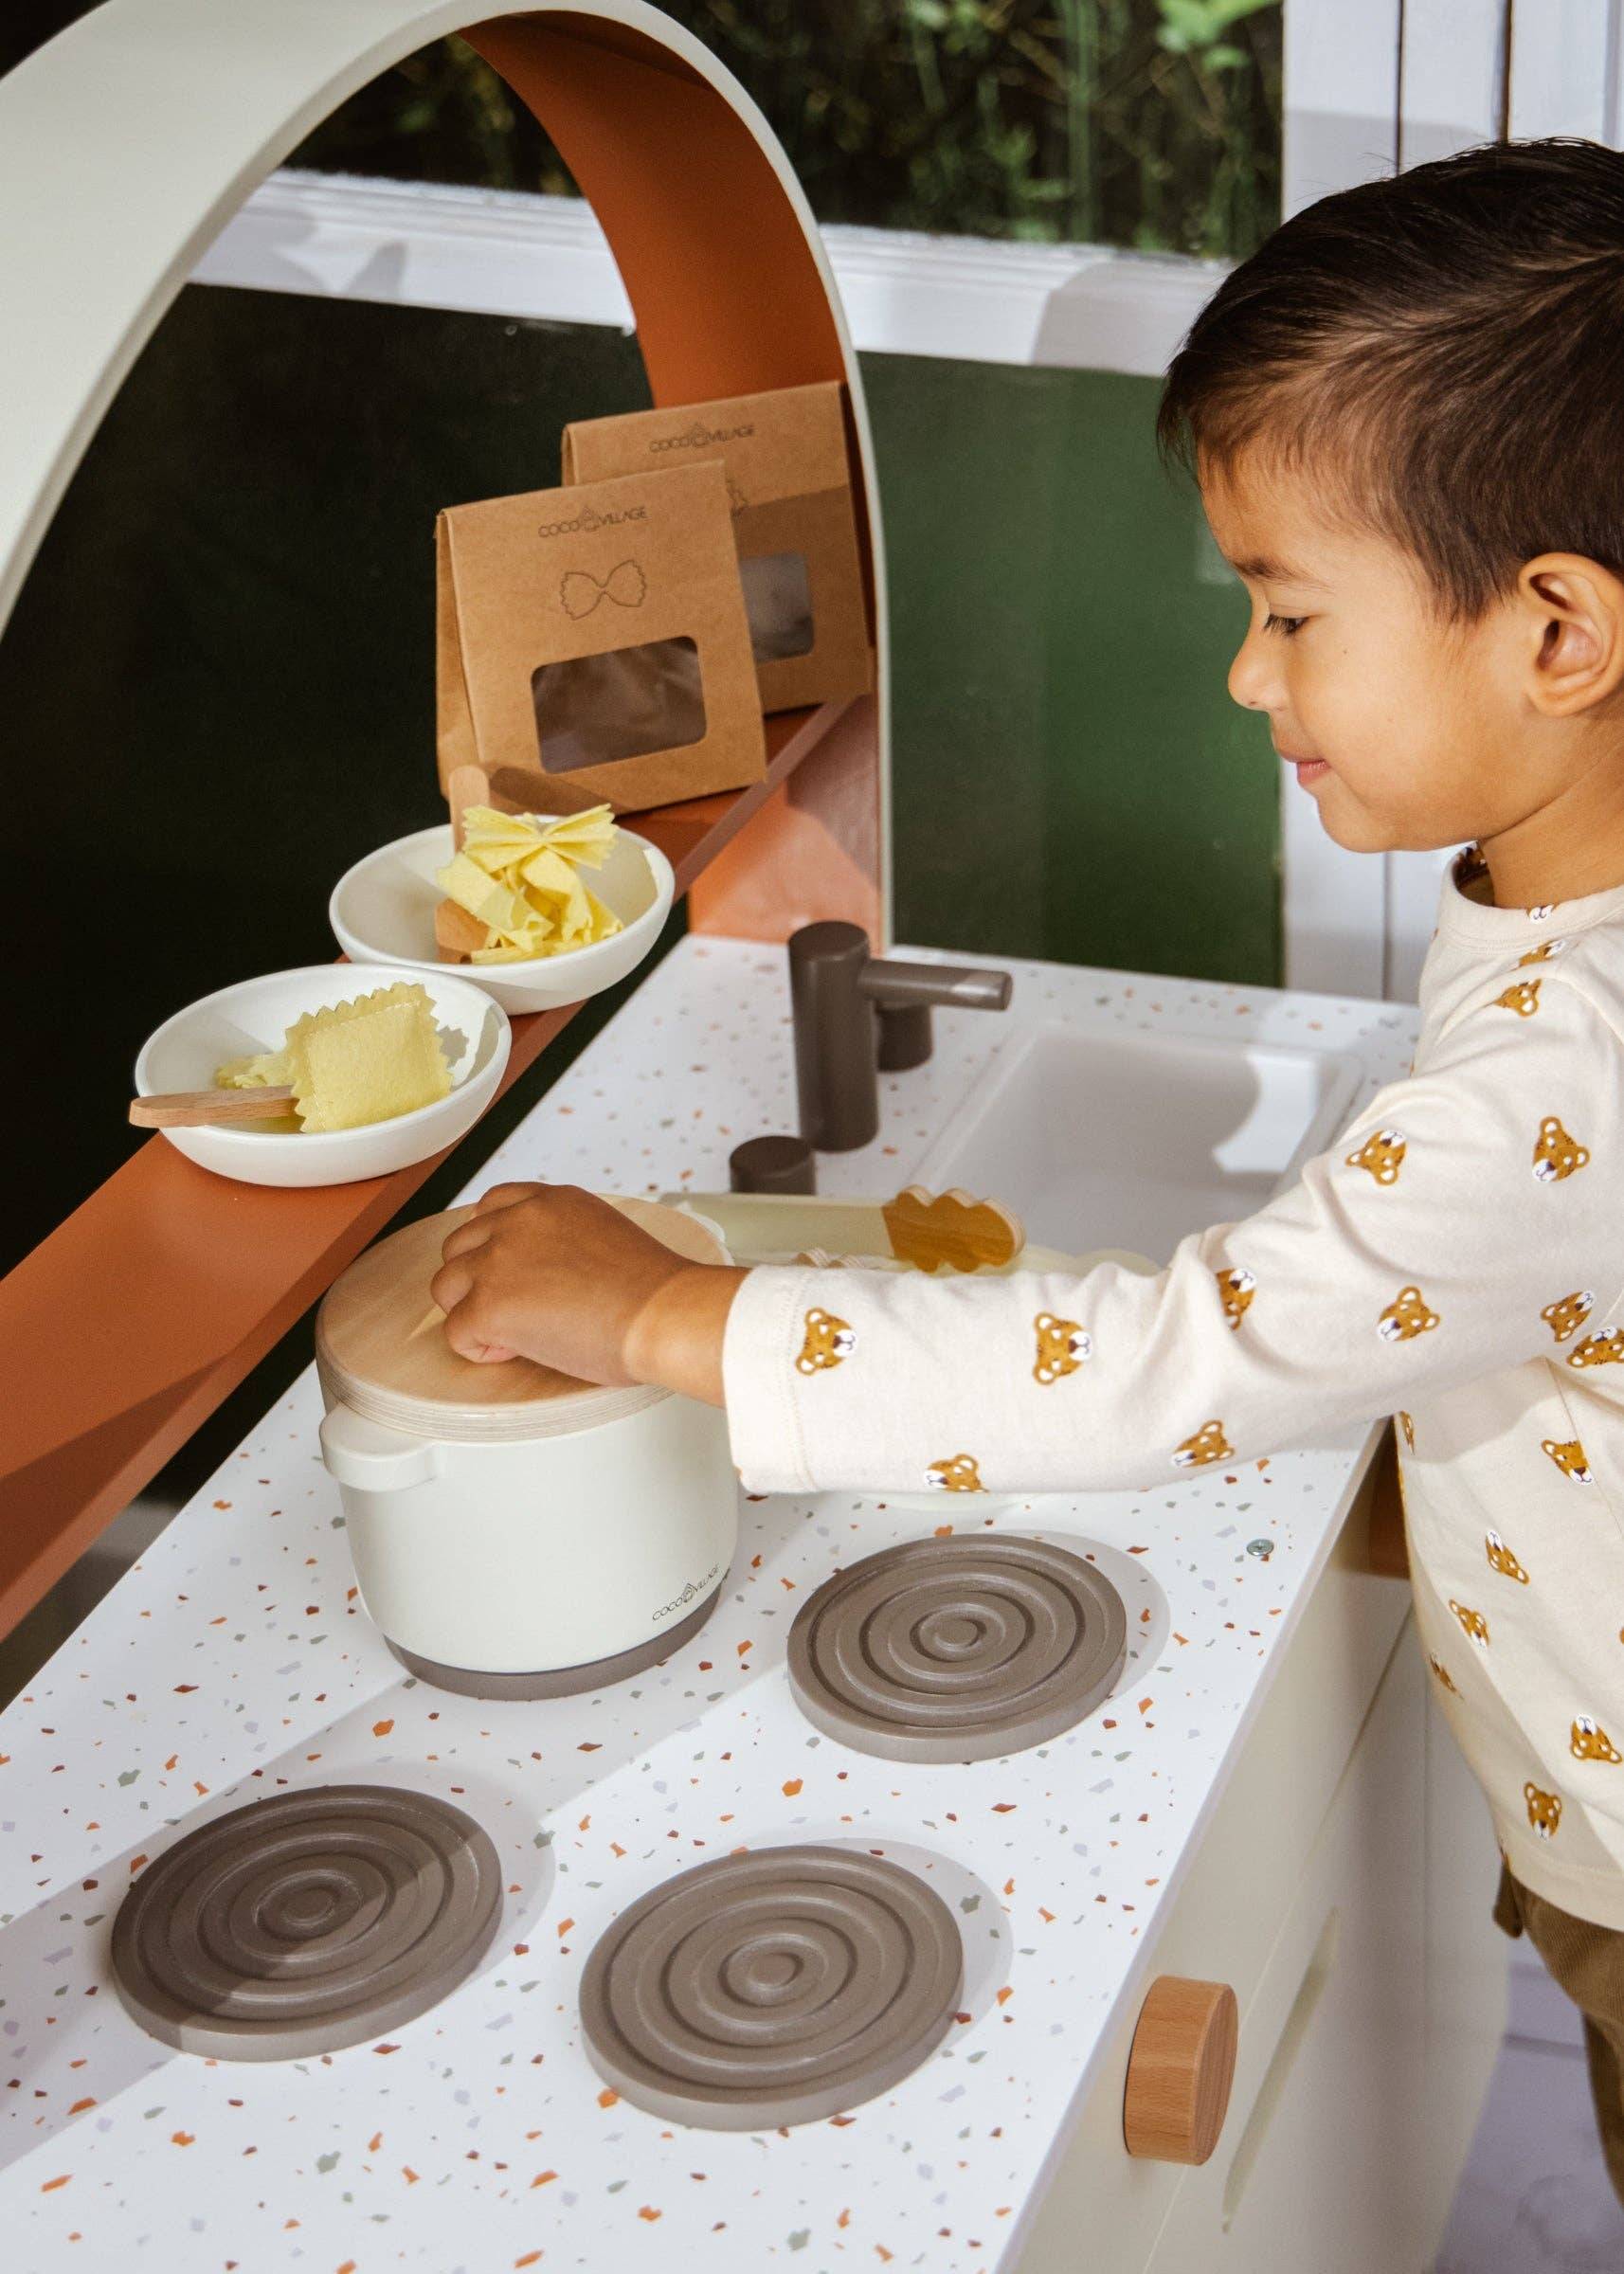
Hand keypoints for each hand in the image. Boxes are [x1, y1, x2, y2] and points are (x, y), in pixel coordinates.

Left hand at [429, 1183, 741, 1402]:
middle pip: (459, 1245)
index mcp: (550, 1201)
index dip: (492, 1243)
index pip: (492, 1205)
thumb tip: (551, 1268)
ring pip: (445, 1286)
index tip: (509, 1269)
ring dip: (471, 1311)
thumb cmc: (653, 1290)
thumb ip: (566, 1238)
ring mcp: (498, 1261)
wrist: (663, 1314)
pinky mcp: (489, 1304)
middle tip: (513, 1308)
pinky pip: (456, 1333)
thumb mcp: (606, 1234)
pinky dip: (481, 1350)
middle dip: (477, 1279)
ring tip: (513, 1331)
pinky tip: (518, 1351)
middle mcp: (518, 1221)